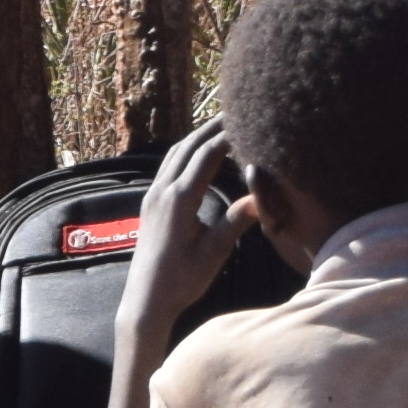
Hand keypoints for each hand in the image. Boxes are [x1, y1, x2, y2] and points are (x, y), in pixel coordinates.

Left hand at [128, 127, 249, 329]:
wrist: (146, 299)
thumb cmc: (181, 281)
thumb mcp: (214, 253)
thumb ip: (236, 221)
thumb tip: (261, 197)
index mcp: (180, 200)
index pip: (208, 155)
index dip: (229, 134)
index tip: (249, 119)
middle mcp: (163, 191)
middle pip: (190, 145)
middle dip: (214, 126)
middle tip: (238, 109)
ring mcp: (153, 194)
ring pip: (176, 152)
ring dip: (199, 135)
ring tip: (222, 123)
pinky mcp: (150, 202)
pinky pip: (168, 164)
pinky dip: (187, 150)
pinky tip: (199, 151)